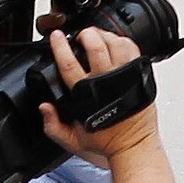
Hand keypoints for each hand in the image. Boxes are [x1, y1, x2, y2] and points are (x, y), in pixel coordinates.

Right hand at [38, 27, 155, 161]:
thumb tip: (44, 107)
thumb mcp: (72, 140)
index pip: (69, 64)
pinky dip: (122, 41)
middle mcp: (108, 83)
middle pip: (95, 47)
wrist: (133, 147)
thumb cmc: (106, 142)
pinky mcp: (139, 76)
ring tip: (97, 36)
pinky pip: (132, 50)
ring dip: (104, 35)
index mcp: (87, 96)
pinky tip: (114, 43)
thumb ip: (53, 125)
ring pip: (115, 44)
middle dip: (85, 35)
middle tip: (80, 35)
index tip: (56, 37)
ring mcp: (126, 78)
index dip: (60, 47)